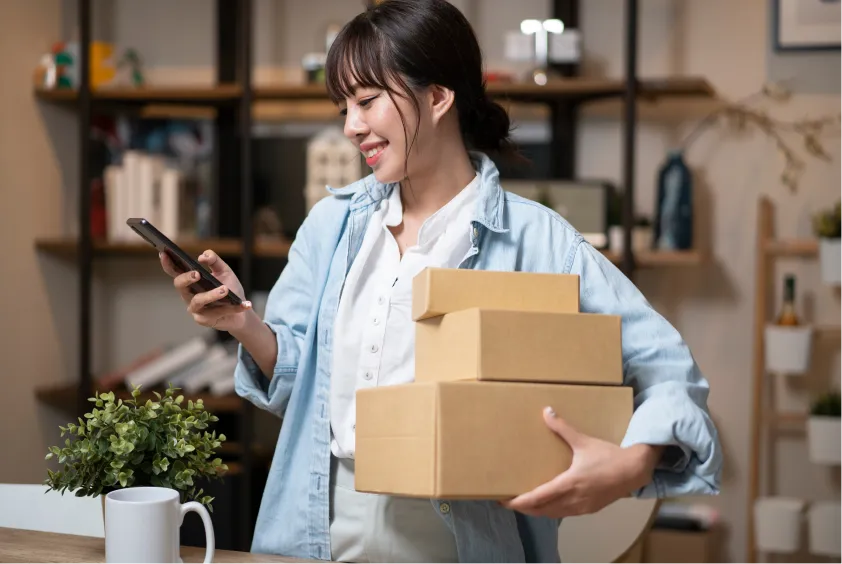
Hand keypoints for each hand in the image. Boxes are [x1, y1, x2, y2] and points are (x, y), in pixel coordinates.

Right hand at [160, 249, 252, 331]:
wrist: (241, 311)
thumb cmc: (230, 289)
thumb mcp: (224, 272)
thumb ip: (214, 261)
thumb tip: (203, 256)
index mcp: (191, 282)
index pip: (175, 272)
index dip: (167, 263)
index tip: (164, 253)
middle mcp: (189, 295)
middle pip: (180, 286)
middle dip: (186, 279)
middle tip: (197, 274)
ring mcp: (195, 309)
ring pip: (198, 301)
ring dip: (212, 295)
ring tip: (225, 289)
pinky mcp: (205, 320)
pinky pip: (218, 313)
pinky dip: (233, 308)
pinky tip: (245, 304)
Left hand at [501, 407, 662, 518]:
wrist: (634, 471)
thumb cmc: (608, 456)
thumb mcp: (584, 441)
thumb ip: (563, 428)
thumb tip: (546, 411)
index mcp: (569, 483)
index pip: (538, 498)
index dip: (520, 502)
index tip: (505, 500)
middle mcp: (573, 499)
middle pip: (542, 510)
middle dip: (525, 508)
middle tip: (510, 501)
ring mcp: (582, 507)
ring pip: (553, 513)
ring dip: (538, 510)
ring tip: (525, 503)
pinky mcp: (589, 509)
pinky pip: (565, 513)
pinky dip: (552, 510)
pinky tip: (549, 504)